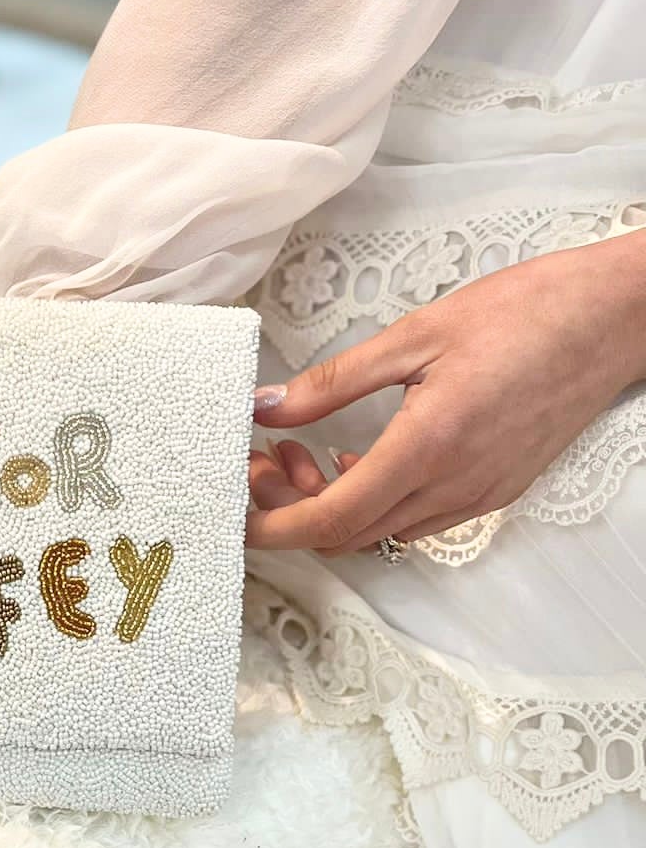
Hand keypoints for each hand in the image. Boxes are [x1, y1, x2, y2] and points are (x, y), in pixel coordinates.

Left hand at [247, 231, 645, 553]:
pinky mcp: (494, 491)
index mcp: (428, 448)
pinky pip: (415, 518)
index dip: (273, 526)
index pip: (330, 519)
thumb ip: (333, 382)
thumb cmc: (527, 313)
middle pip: (347, 534)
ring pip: (380, 531)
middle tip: (266, 458)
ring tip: (306, 449)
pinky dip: (374, 501)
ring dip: (332, 504)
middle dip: (292, 508)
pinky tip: (358, 456)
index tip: (238, 506)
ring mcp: (477, 495)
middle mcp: (453, 486)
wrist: (614, 318)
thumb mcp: (414, 336)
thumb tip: (267, 407)